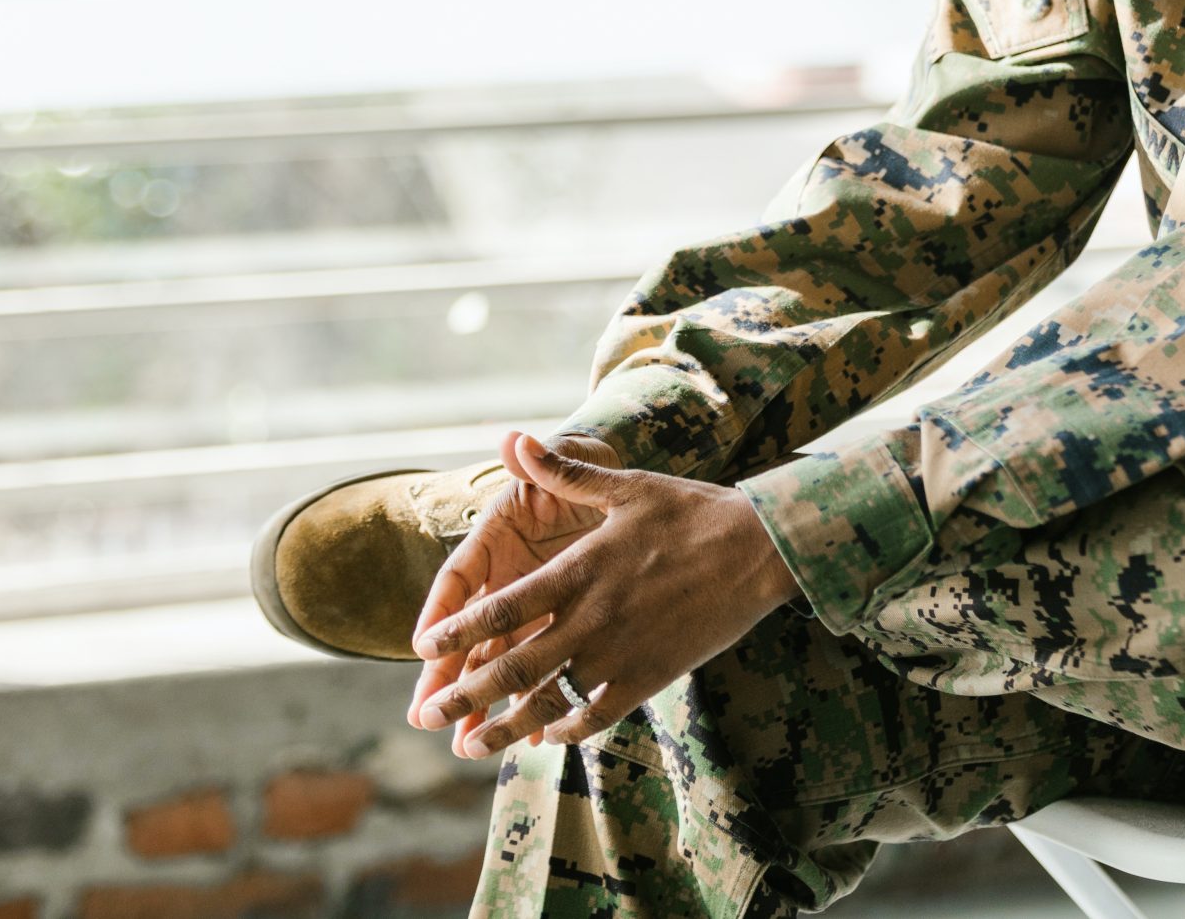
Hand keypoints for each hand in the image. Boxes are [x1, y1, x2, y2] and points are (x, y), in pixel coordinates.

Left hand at [408, 434, 799, 757]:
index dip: (457, 632)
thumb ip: (563, 472)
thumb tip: (515, 439)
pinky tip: (548, 735)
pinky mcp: (649, 676)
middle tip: (426, 716)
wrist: (760, 550)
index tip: (423, 648)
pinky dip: (567, 728)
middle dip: (464, 693)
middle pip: (513, 665)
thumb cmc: (691, 512)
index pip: (501, 609)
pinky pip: (598, 714)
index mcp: (578, 571)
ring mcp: (620, 653)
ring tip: (471, 745)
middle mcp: (591, 618)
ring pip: (549, 700)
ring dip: (505, 726)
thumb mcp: (626, 485)